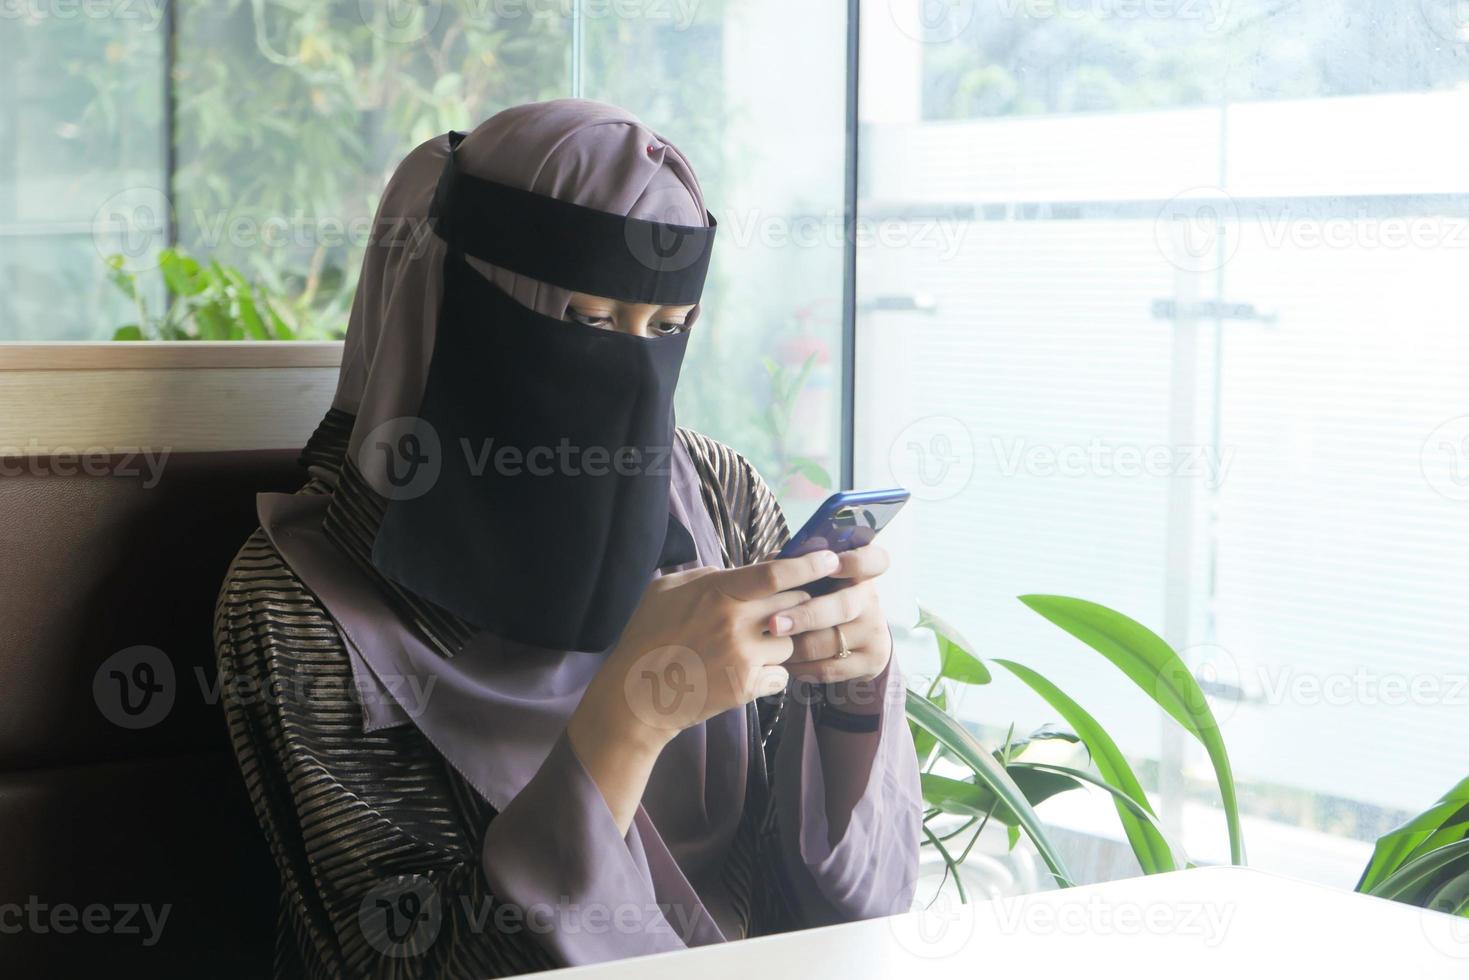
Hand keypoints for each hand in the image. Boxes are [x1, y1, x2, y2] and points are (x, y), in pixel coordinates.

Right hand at [574, 548, 840, 750]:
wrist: (637, 696)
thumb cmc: (647, 637)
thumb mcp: (667, 590)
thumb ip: (706, 575)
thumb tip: (740, 570)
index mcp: (717, 592)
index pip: (777, 573)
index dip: (809, 564)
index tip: (831, 560)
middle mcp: (736, 623)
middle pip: (795, 605)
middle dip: (795, 605)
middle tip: (779, 611)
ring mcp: (744, 657)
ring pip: (791, 642)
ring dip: (782, 643)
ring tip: (755, 646)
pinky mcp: (747, 687)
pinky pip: (782, 675)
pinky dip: (773, 673)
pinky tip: (750, 671)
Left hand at [765, 544, 892, 707]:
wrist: (858, 642)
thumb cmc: (826, 600)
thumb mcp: (821, 581)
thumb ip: (801, 568)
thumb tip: (773, 559)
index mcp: (861, 573)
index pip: (874, 560)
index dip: (855, 561)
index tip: (832, 563)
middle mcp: (871, 600)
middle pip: (843, 607)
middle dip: (805, 616)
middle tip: (774, 624)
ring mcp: (874, 632)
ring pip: (832, 642)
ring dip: (796, 646)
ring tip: (770, 646)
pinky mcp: (871, 660)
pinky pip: (831, 668)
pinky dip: (803, 667)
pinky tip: (785, 662)